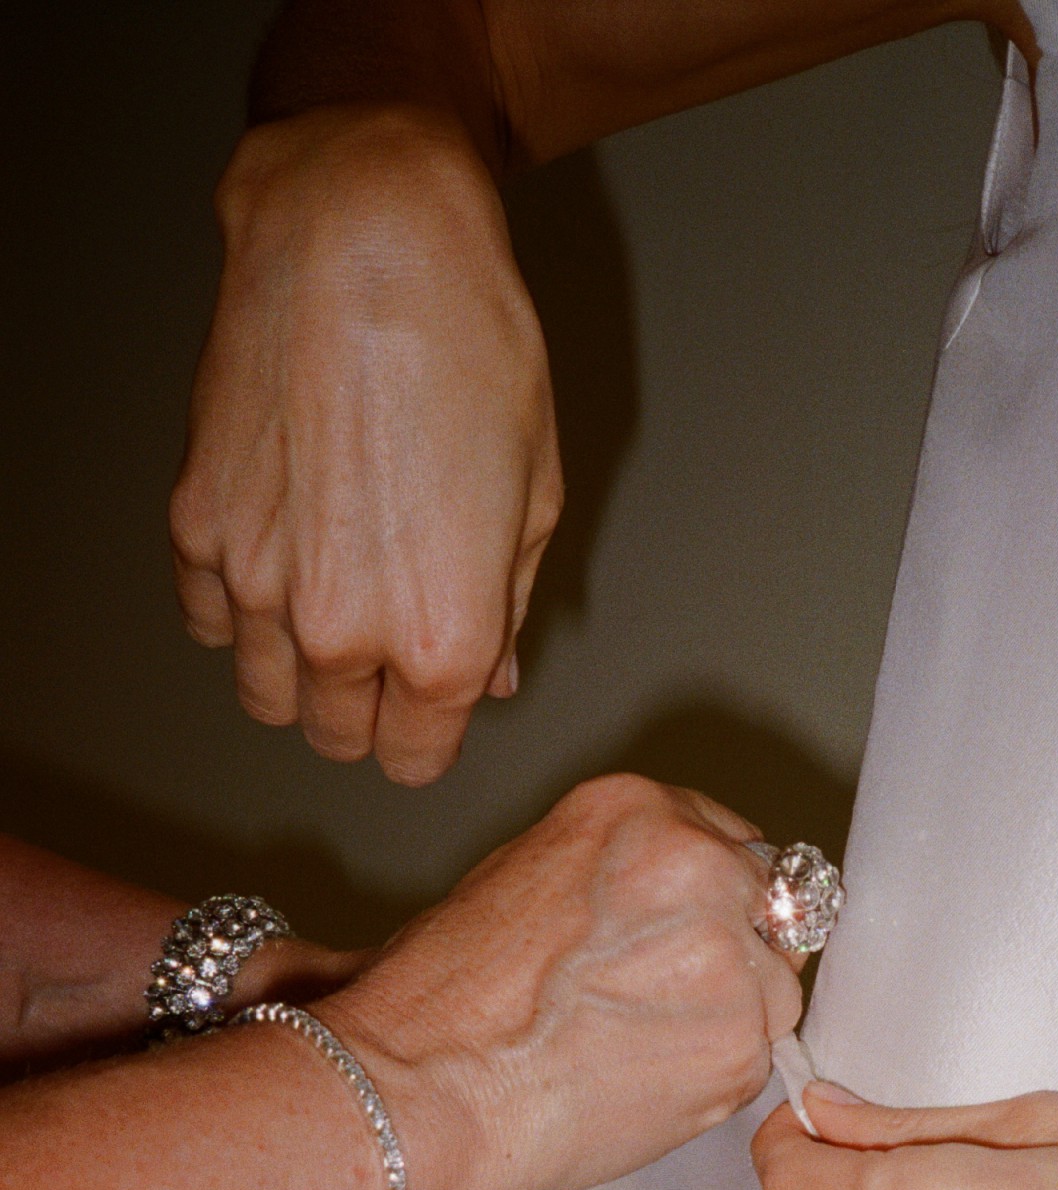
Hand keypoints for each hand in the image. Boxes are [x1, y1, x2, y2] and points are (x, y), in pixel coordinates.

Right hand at [170, 105, 557, 784]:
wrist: (365, 236)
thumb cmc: (472, 347)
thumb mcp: (533, 493)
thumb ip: (505, 609)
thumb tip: (487, 680)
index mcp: (442, 641)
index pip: (416, 759)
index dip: (428, 732)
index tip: (431, 700)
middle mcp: (344, 631)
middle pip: (337, 736)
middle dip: (366, 706)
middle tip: (386, 639)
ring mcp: (258, 583)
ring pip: (265, 694)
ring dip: (298, 670)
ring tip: (331, 598)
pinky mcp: (198, 524)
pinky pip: (206, 620)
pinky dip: (237, 608)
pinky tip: (278, 554)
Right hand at [321, 774, 801, 1189]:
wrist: (426, 1089)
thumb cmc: (443, 1002)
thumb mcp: (522, 875)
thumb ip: (616, 873)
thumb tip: (657, 905)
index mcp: (638, 811)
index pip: (731, 839)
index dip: (711, 896)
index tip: (692, 928)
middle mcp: (698, 868)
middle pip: (768, 906)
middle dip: (729, 950)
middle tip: (659, 996)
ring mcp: (730, 958)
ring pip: (774, 985)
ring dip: (729, 1015)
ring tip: (638, 1043)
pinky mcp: (742, 1045)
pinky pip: (758, 1055)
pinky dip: (714, 1073)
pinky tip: (641, 1077)